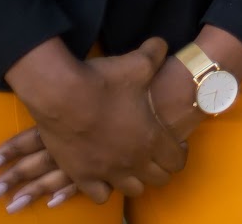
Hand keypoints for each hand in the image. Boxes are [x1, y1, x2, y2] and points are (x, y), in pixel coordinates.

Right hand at [0, 37, 185, 209]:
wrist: (62, 94)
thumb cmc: (104, 80)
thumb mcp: (138, 63)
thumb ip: (155, 54)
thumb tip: (161, 44)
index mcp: (152, 139)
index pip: (177, 160)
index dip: (179, 152)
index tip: (174, 142)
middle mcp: (133, 161)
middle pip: (158, 179)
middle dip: (161, 167)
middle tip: (155, 153)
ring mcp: (107, 171)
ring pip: (132, 190)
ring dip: (136, 179)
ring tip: (132, 165)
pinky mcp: (81, 175)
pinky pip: (100, 196)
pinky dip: (104, 188)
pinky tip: (104, 175)